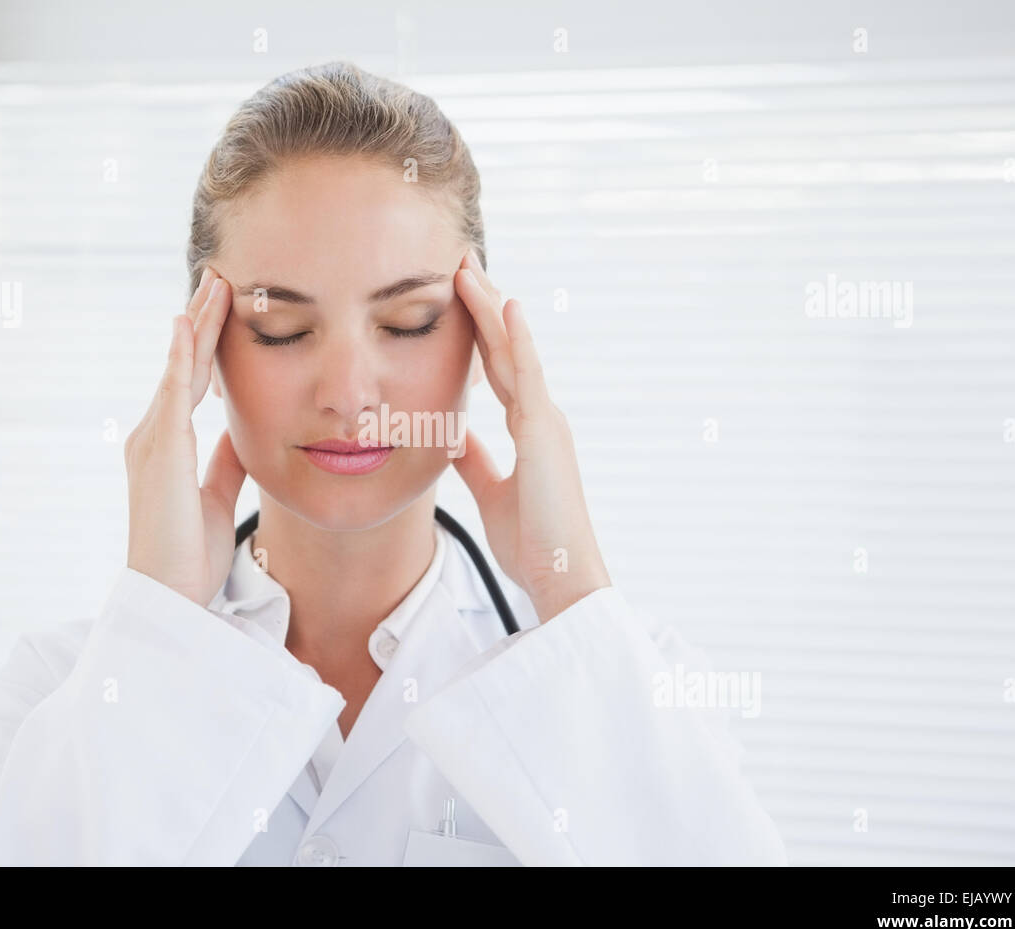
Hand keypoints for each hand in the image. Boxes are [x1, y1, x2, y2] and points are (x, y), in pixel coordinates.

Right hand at [124, 268, 246, 606]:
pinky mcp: (160, 451)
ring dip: (198, 324)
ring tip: (215, 284)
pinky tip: (191, 324)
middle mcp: (153, 435)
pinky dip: (185, 356)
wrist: (170, 596)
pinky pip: (174, 393)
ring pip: (179, 368)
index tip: (225, 309)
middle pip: (184, 365)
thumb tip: (241, 431)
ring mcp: (152, 440)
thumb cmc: (190, 555)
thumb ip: (226, 461)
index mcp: (167, 446)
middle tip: (220, 278)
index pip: (192, 382)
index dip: (208, 344)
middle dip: (202, 321)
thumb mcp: (218, 496)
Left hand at [452, 249, 611, 624]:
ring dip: (491, 309)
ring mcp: (546, 421)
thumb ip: (474, 461)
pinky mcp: (545, 432)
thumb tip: (453, 436)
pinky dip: (517, 340)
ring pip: (514, 353)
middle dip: (483, 307)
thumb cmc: (532, 543)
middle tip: (461, 266)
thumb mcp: (491, 493)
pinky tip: (506, 306)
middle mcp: (540, 417)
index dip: (480, 334)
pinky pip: (527, 377)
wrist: (561, 576)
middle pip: (506, 350)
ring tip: (469, 269)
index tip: (459, 300)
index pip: (499, 370)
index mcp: (530, 430)